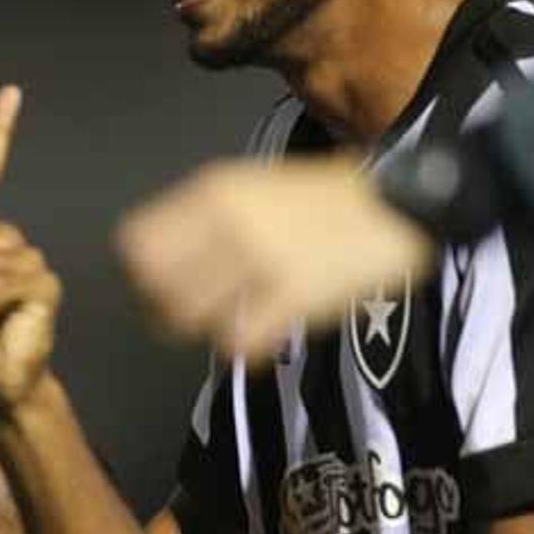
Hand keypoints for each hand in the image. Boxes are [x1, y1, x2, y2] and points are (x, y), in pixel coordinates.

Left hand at [115, 154, 435, 363]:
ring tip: (231, 320)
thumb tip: (155, 260)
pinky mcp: (293, 295)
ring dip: (205, 327)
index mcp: (214, 193)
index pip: (137, 244)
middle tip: (193, 314)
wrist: (395, 203)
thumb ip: (204, 218)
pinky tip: (259, 336)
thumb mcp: (251, 186)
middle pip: (157, 290)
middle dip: (166, 310)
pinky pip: (239, 341)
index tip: (159, 285)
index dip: (142, 273)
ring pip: (192, 319)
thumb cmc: (320, 198)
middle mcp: (229, 224)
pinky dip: (242, 347)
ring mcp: (260, 260)